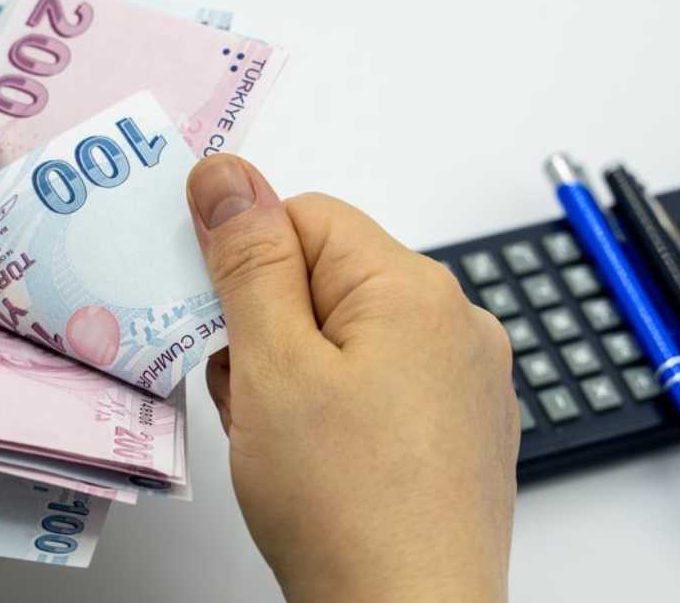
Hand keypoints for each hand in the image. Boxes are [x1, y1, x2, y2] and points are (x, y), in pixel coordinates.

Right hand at [187, 155, 518, 601]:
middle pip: (331, 282)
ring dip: (298, 378)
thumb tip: (227, 174)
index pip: (309, 217)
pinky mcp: (462, 435)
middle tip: (252, 399)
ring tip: (283, 446)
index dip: (248, 261)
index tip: (212, 313)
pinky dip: (340, 415)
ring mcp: (468, 384)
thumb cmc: (347, 504)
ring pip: (352, 343)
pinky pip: (384, 392)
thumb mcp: (274, 367)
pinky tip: (320, 467)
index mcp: (416, 289)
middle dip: (270, 331)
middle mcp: (458, 325)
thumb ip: (249, 262)